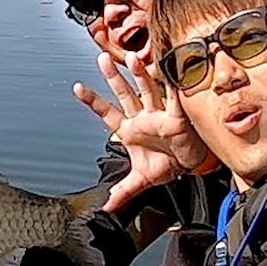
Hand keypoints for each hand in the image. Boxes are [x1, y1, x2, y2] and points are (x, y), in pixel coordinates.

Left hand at [73, 51, 209, 212]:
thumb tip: (107, 207)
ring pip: (147, 90)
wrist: (189, 165)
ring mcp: (158, 114)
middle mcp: (142, 117)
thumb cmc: (165, 165)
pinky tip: (167, 67)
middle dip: (113, 77)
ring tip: (130, 58)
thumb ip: (122, 192)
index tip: (77, 88)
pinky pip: (173, 98)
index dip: (93, 101)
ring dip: (139, 75)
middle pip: (124, 93)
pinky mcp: (176, 117)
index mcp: (129, 129)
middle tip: (101, 58)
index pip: (107, 112)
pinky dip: (171, 84)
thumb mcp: (140, 180)